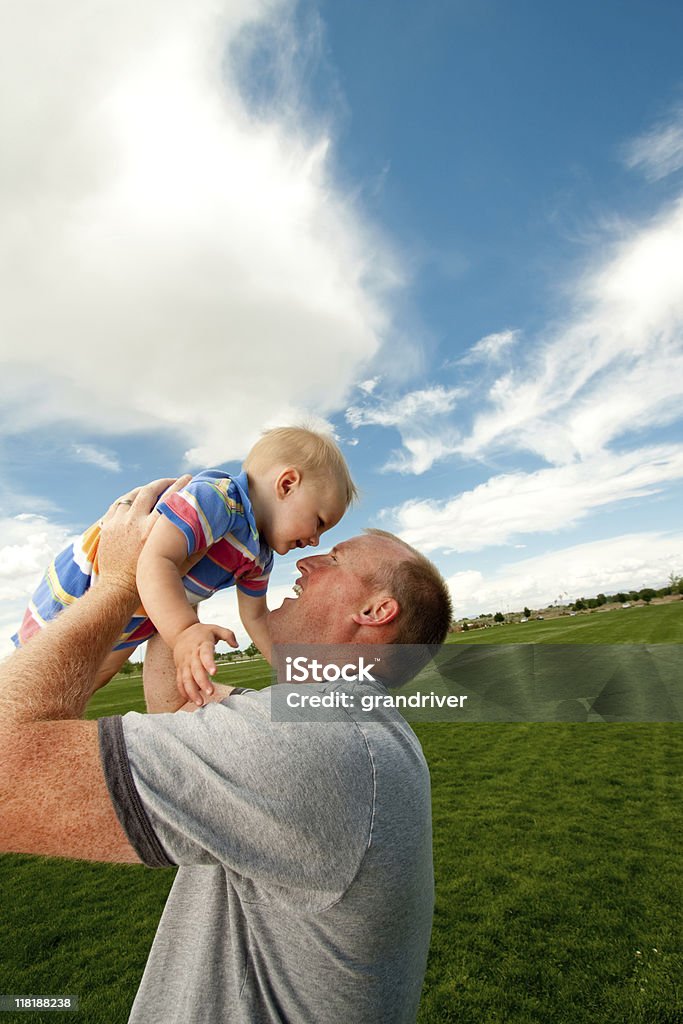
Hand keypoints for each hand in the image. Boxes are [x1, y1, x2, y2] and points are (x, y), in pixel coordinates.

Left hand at [98, 477, 191, 593]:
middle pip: (151, 491)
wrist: (119, 589)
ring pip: (133, 495)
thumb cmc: (150, 579)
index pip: (170, 499)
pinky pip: (118, 504)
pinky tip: (136, 499)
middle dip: (165, 482)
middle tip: (175, 480)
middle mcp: (135, 523)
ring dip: (146, 488)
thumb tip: (212, 534)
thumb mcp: (176, 564)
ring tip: (156, 487)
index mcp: (153, 531)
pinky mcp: (108, 526)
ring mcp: (119, 523)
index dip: (181, 486)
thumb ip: (195, 549)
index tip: (190, 479)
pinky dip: (129, 499)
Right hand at [173, 622, 237, 705]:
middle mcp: (192, 654)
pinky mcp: (179, 668)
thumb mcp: (216, 628)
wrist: (181, 631)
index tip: (215, 672)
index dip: (209, 662)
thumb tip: (236, 645)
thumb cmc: (202, 632)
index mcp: (202, 644)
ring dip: (192, 691)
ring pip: (185, 678)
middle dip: (202, 682)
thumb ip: (228, 635)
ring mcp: (184, 662)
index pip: (205, 653)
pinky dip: (183, 691)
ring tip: (200, 703)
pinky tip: (190, 700)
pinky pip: (179, 681)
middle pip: (195, 669)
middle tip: (210, 692)